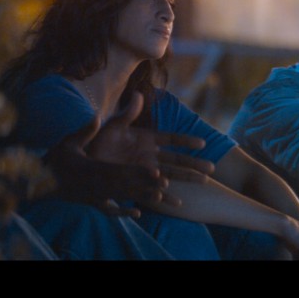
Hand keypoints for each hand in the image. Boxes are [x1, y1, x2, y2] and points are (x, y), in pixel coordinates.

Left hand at [87, 91, 214, 205]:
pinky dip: (166, 196)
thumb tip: (138, 94)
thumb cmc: (99, 140)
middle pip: (176, 159)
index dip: (186, 141)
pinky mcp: (138, 183)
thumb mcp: (113, 126)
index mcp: (146, 138)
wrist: (86, 159)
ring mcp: (145, 170)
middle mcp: (149, 155)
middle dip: (194, 164)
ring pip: (171, 174)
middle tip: (212, 168)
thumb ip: (127, 113)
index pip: (171, 139)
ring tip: (205, 182)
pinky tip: (178, 203)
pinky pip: (155, 190)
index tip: (203, 144)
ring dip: (187, 178)